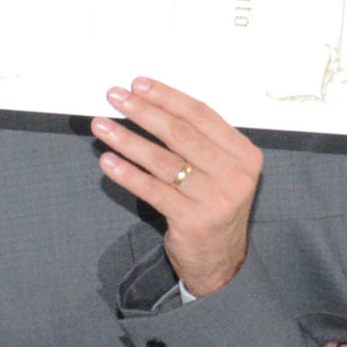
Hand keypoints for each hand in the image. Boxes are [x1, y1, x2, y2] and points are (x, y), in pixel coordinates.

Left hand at [93, 79, 263, 298]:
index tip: (139, 85)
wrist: (220, 261)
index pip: (202, 115)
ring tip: (102, 126)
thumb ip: (200, 141)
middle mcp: (235, 176)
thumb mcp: (222, 170)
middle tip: (115, 97)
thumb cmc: (214, 206)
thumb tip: (150, 104)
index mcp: (245, 155)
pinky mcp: (191, 220)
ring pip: (163, 160)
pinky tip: (108, 160)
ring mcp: (215, 200)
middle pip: (181, 134)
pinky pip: (152, 189)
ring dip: (127, 139)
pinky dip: (127, 173)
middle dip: (144, 111)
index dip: (167, 97)